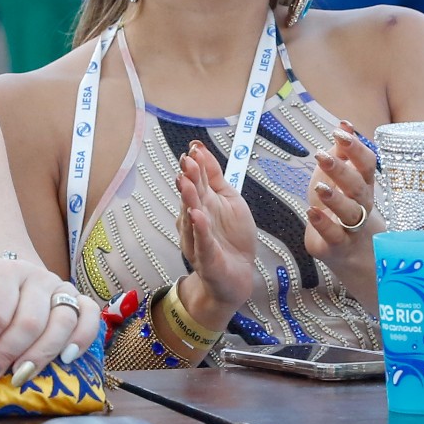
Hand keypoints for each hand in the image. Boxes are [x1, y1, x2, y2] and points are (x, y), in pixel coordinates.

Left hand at [0, 256, 102, 389]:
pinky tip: (67, 358)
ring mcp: (57, 285)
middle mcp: (33, 274)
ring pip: (62, 321)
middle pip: (29, 322)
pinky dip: (83, 337)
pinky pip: (89, 314)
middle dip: (6, 355)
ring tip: (19, 376)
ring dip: (41, 355)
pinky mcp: (75, 298)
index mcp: (1, 269)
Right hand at [175, 141, 257, 321]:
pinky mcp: (205, 258)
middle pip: (191, 196)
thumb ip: (214, 177)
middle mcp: (195, 219)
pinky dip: (200, 229)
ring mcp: (198, 238)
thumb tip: (201, 149)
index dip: (195, 165)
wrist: (237, 275)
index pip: (196, 180)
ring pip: (191, 217)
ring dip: (189, 200)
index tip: (194, 148)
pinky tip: (197, 215)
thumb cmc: (230, 237)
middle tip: (187, 161)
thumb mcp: (229, 200)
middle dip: (189, 178)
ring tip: (187, 183)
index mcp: (202, 203)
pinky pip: (202, 242)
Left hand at [305, 122, 383, 282]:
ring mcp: (352, 228)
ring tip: (319, 187)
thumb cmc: (344, 210)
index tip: (341, 131)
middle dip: (342, 170)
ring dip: (336, 199)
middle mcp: (362, 206)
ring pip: (350, 213)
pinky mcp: (338, 246)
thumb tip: (344, 123)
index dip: (356, 148)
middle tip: (324, 154)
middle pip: (359, 187)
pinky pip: (334, 236)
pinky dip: (324, 224)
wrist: (354, 254)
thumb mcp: (341, 180)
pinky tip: (311, 212)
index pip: (367, 164)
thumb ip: (341, 154)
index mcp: (364, 186)